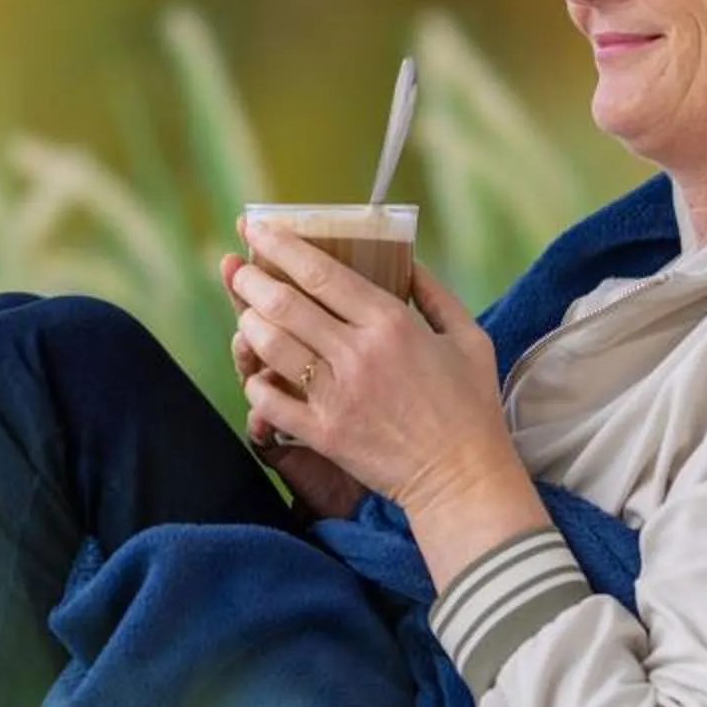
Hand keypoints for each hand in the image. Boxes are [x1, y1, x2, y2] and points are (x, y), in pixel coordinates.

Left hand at [224, 219, 518, 523]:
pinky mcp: (324, 434)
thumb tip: (409, 261)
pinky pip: (270, 402)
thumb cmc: (470, 407)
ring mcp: (337, 395)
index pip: (322, 273)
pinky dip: (257, 384)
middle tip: (236, 268)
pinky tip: (257, 374)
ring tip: (244, 313)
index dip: (282, 245)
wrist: (463, 478)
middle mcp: (358, 354)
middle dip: (252, 279)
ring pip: (272, 346)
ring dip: (248, 324)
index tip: (258, 228)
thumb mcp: (468, 337)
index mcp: (391, 323)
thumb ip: (436, 295)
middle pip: (286, 304)